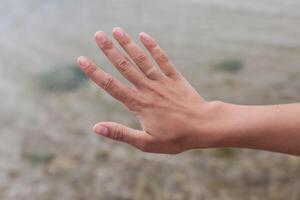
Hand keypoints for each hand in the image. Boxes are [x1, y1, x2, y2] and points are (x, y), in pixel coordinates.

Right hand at [77, 27, 222, 153]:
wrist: (203, 127)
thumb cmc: (175, 138)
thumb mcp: (146, 143)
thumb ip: (121, 133)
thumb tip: (96, 128)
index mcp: (138, 104)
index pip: (111, 85)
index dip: (95, 72)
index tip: (81, 59)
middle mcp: (148, 89)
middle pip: (124, 66)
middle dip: (109, 50)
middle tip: (97, 35)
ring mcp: (162, 81)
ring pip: (141, 59)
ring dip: (128, 44)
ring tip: (116, 30)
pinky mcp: (175, 78)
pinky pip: (163, 59)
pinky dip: (153, 47)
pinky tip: (144, 36)